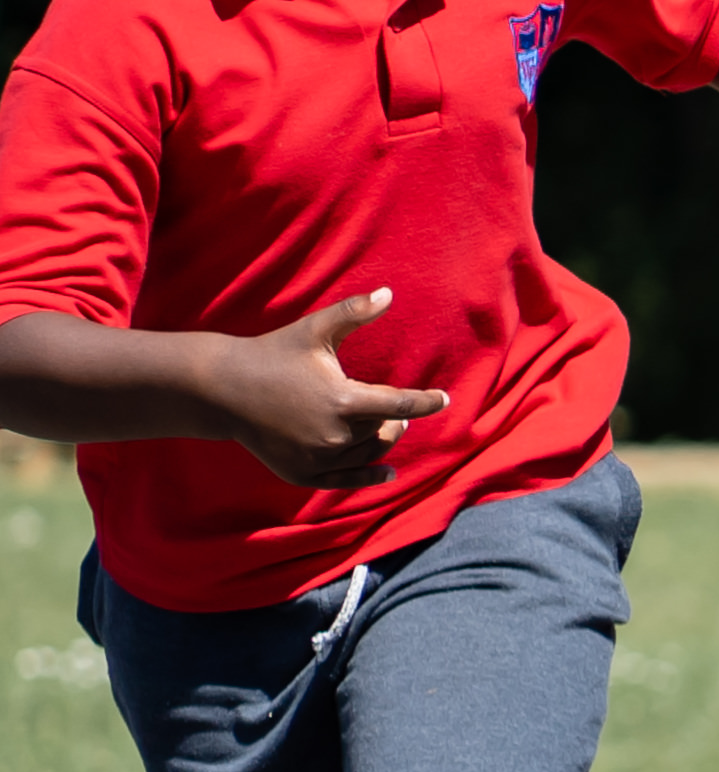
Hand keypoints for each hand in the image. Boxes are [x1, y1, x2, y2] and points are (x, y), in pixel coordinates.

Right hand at [211, 292, 446, 488]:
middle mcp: (332, 435)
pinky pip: (344, 480)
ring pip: (366, 453)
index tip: (444, 399)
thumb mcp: (314, 330)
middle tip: (397, 412)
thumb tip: (389, 291)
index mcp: (342, 400)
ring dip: (380, 442)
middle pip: (382, 430)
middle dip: (392, 419)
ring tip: (386, 428)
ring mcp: (316, 458)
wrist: (222, 388)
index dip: (426, 402)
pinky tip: (388, 472)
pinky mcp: (300, 473)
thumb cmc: (273, 353)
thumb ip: (353, 312)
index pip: (400, 405)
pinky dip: (367, 476)